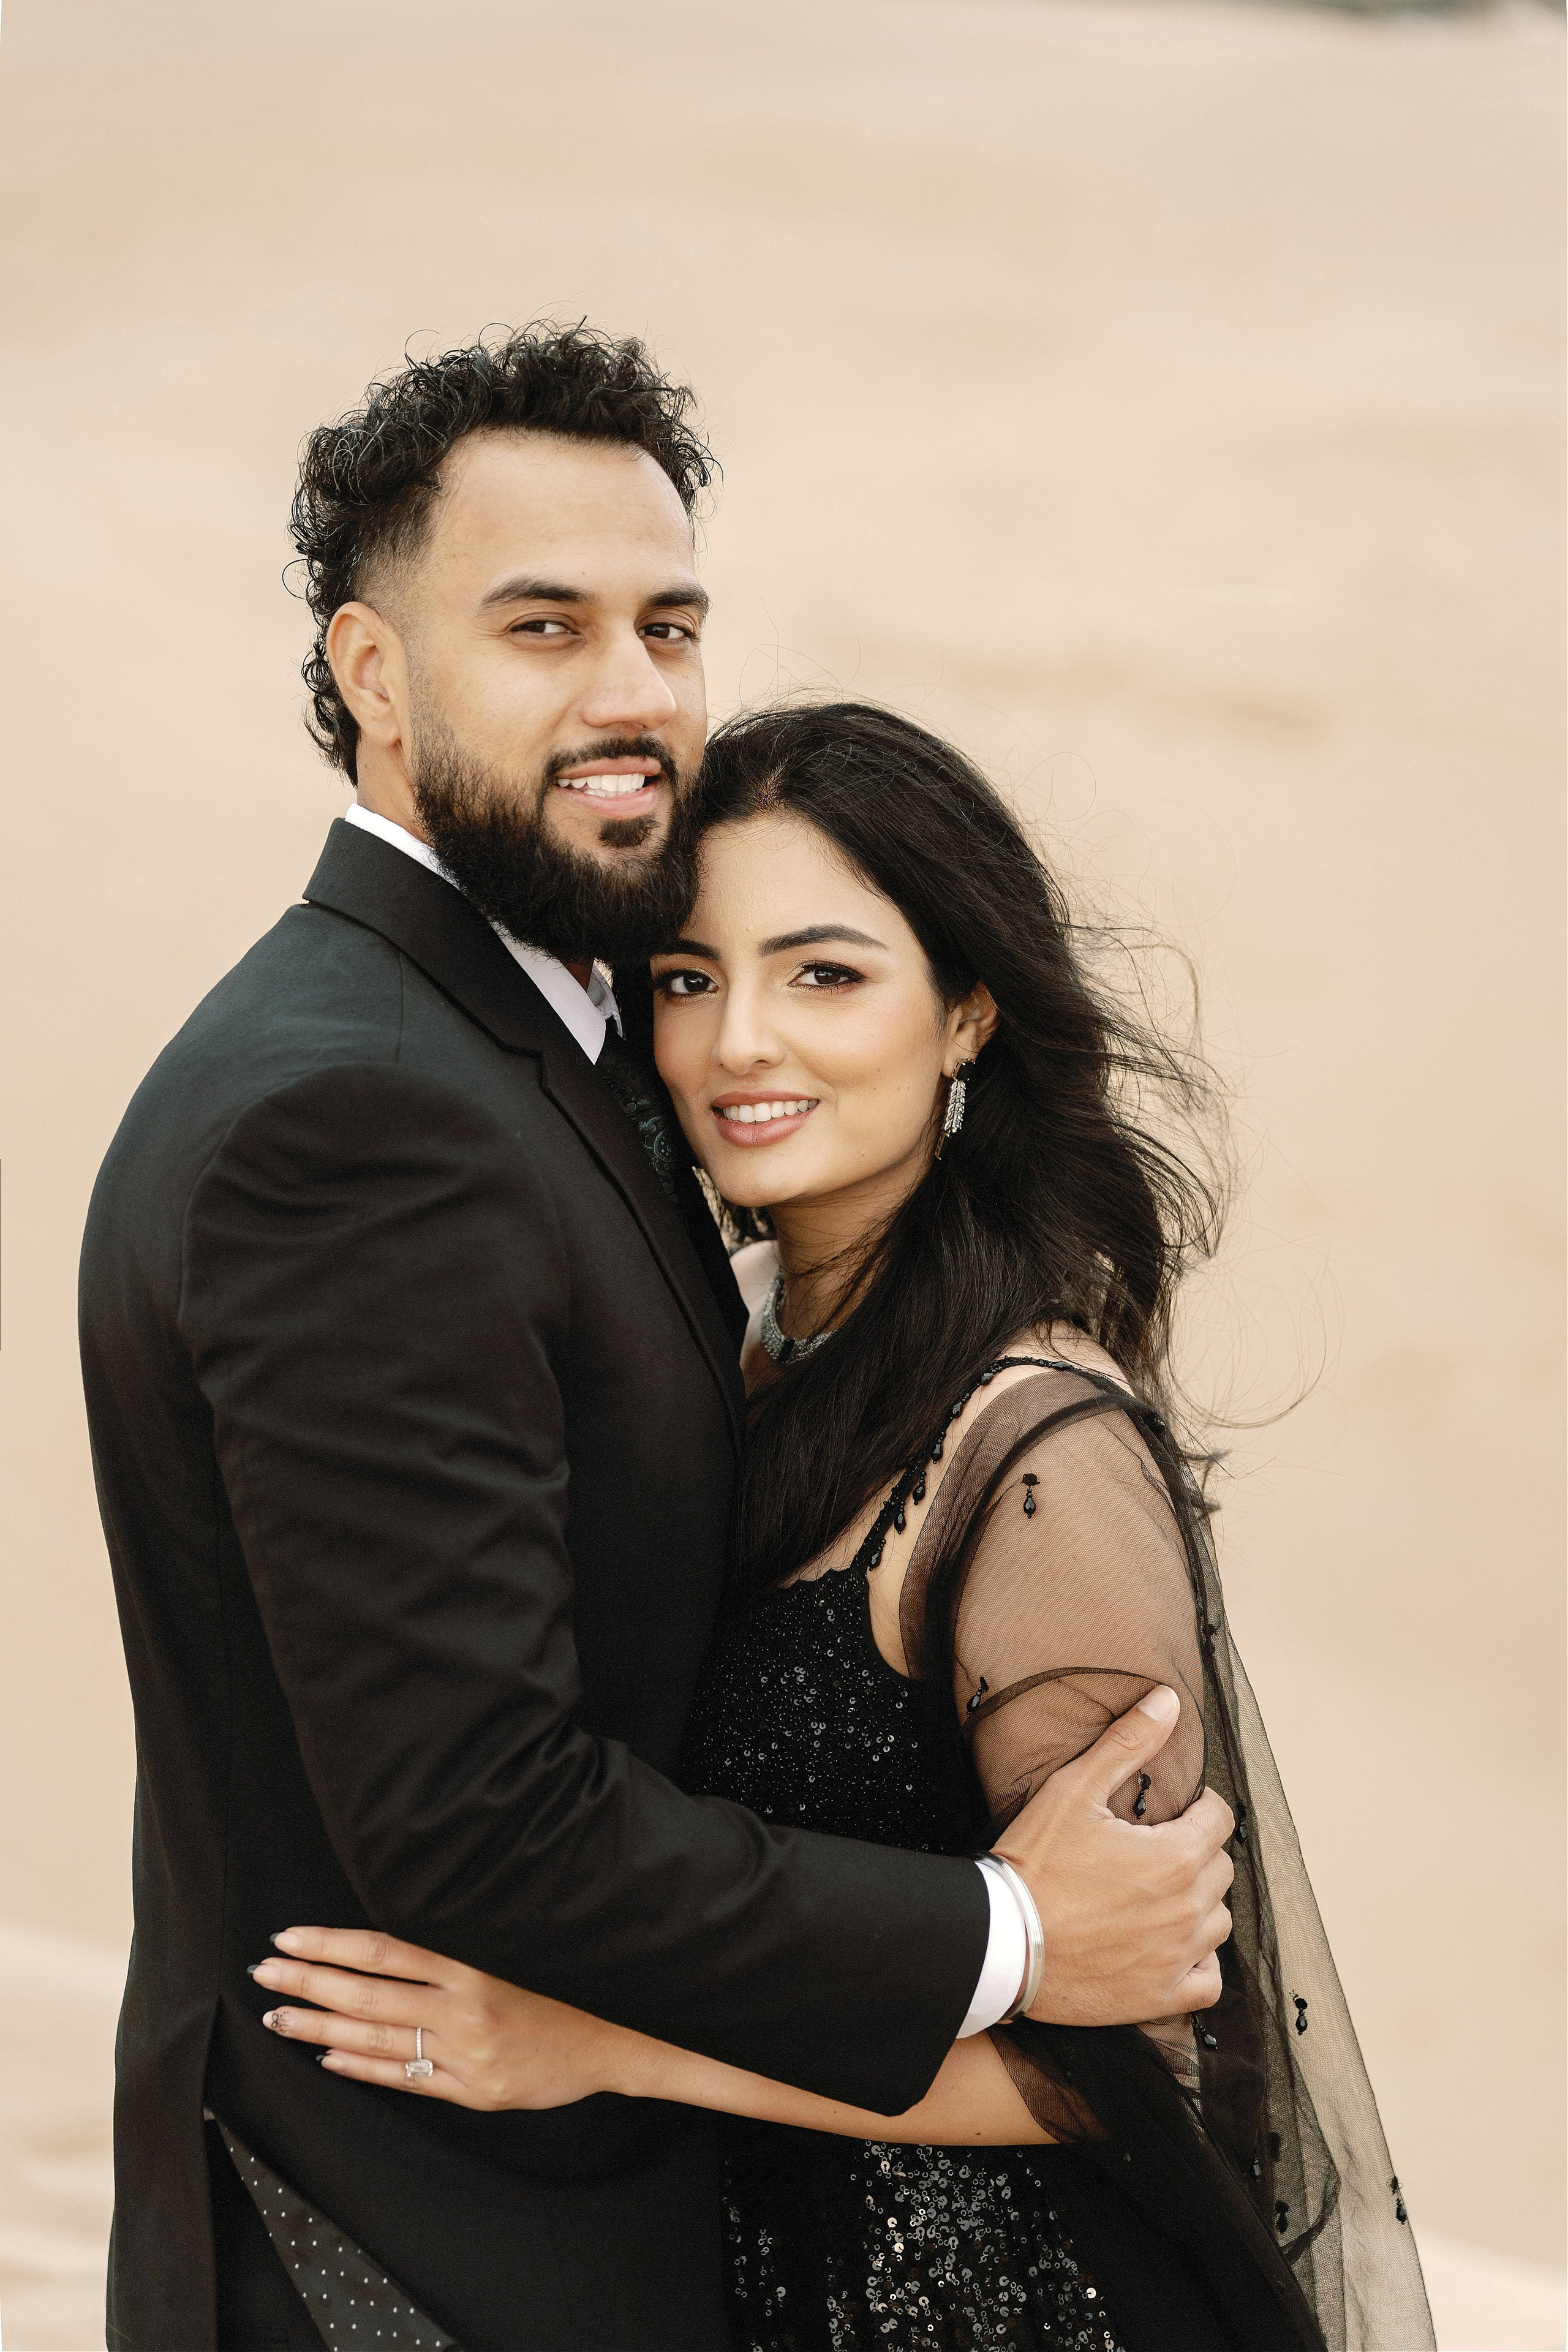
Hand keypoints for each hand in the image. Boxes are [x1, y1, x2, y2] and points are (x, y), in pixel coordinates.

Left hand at [250, 1928, 623, 2111]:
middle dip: (310, 1983)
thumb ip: (444, 1967)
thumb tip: (377, 1954)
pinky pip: (405, 2080)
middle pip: (370, 1993)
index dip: (333, 1943)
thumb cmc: (551, 1998)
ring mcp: (465, 2055)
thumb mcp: (502, 1967)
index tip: (290, 1937)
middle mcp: (463, 2009)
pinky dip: (362, 2069)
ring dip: (320, 2029)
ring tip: (276, 2020)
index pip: (386, 1950)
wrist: (606, 2047)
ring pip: (378, 2039)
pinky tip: (326, 2059)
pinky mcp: (471, 2092)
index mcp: (470, 1970)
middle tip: (264, 1973)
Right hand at [994, 1687, 1233, 2027]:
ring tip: (1161, 1895)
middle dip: (1197, 1852)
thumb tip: (1169, 1700)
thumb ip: (1127, 1742)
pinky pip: (1209, 1982)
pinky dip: (1200, 1964)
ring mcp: (1177, 1957)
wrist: (1001, 1941)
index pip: (1220, 1820)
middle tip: (1157, 1849)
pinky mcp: (1159, 1997)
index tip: (1178, 1810)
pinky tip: (1173, 1948)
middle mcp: (1187, 1909)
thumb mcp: (1075, 1789)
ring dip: (1199, 1904)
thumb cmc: (1035, 1864)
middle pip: (1220, 1869)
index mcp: (1175, 1857)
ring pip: (1218, 1922)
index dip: (1200, 1807)